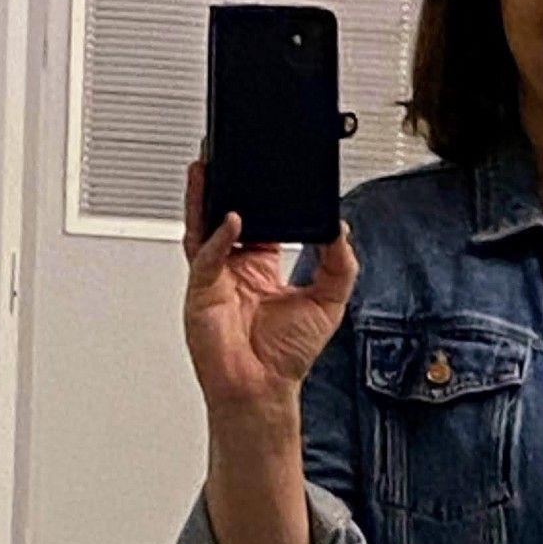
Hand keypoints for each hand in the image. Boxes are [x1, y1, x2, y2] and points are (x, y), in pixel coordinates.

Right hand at [182, 148, 356, 413]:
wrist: (263, 390)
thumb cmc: (286, 356)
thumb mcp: (328, 302)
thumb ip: (340, 265)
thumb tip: (341, 229)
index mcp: (259, 267)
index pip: (258, 220)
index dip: (263, 196)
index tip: (273, 172)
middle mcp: (233, 268)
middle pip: (224, 214)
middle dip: (224, 185)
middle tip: (228, 152)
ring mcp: (214, 278)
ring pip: (204, 227)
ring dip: (205, 197)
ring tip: (209, 166)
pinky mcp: (201, 291)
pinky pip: (206, 256)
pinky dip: (219, 236)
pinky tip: (232, 219)